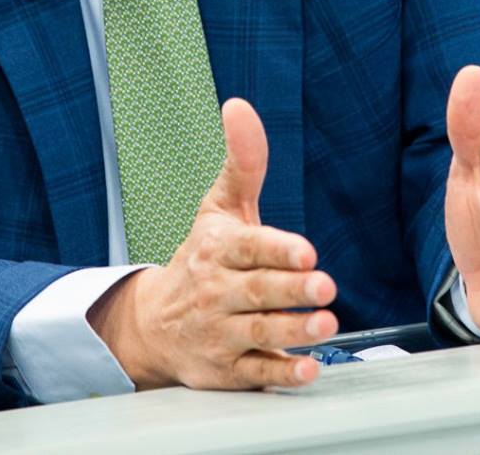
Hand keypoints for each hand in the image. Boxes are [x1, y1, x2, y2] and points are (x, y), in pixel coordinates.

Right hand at [89, 97, 339, 388]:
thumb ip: (242, 161)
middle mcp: (217, 292)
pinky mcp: (227, 369)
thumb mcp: (219, 206)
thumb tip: (240, 106)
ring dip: (294, 331)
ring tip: (326, 324)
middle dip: (292, 289)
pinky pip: (256, 373)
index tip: (306, 250)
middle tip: (325, 287)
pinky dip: (281, 373)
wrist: (153, 323)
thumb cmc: (201, 257)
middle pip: (258, 291)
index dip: (278, 249)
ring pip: (260, 333)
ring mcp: (220, 333)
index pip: (249, 247)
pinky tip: (308, 368)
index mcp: (218, 248)